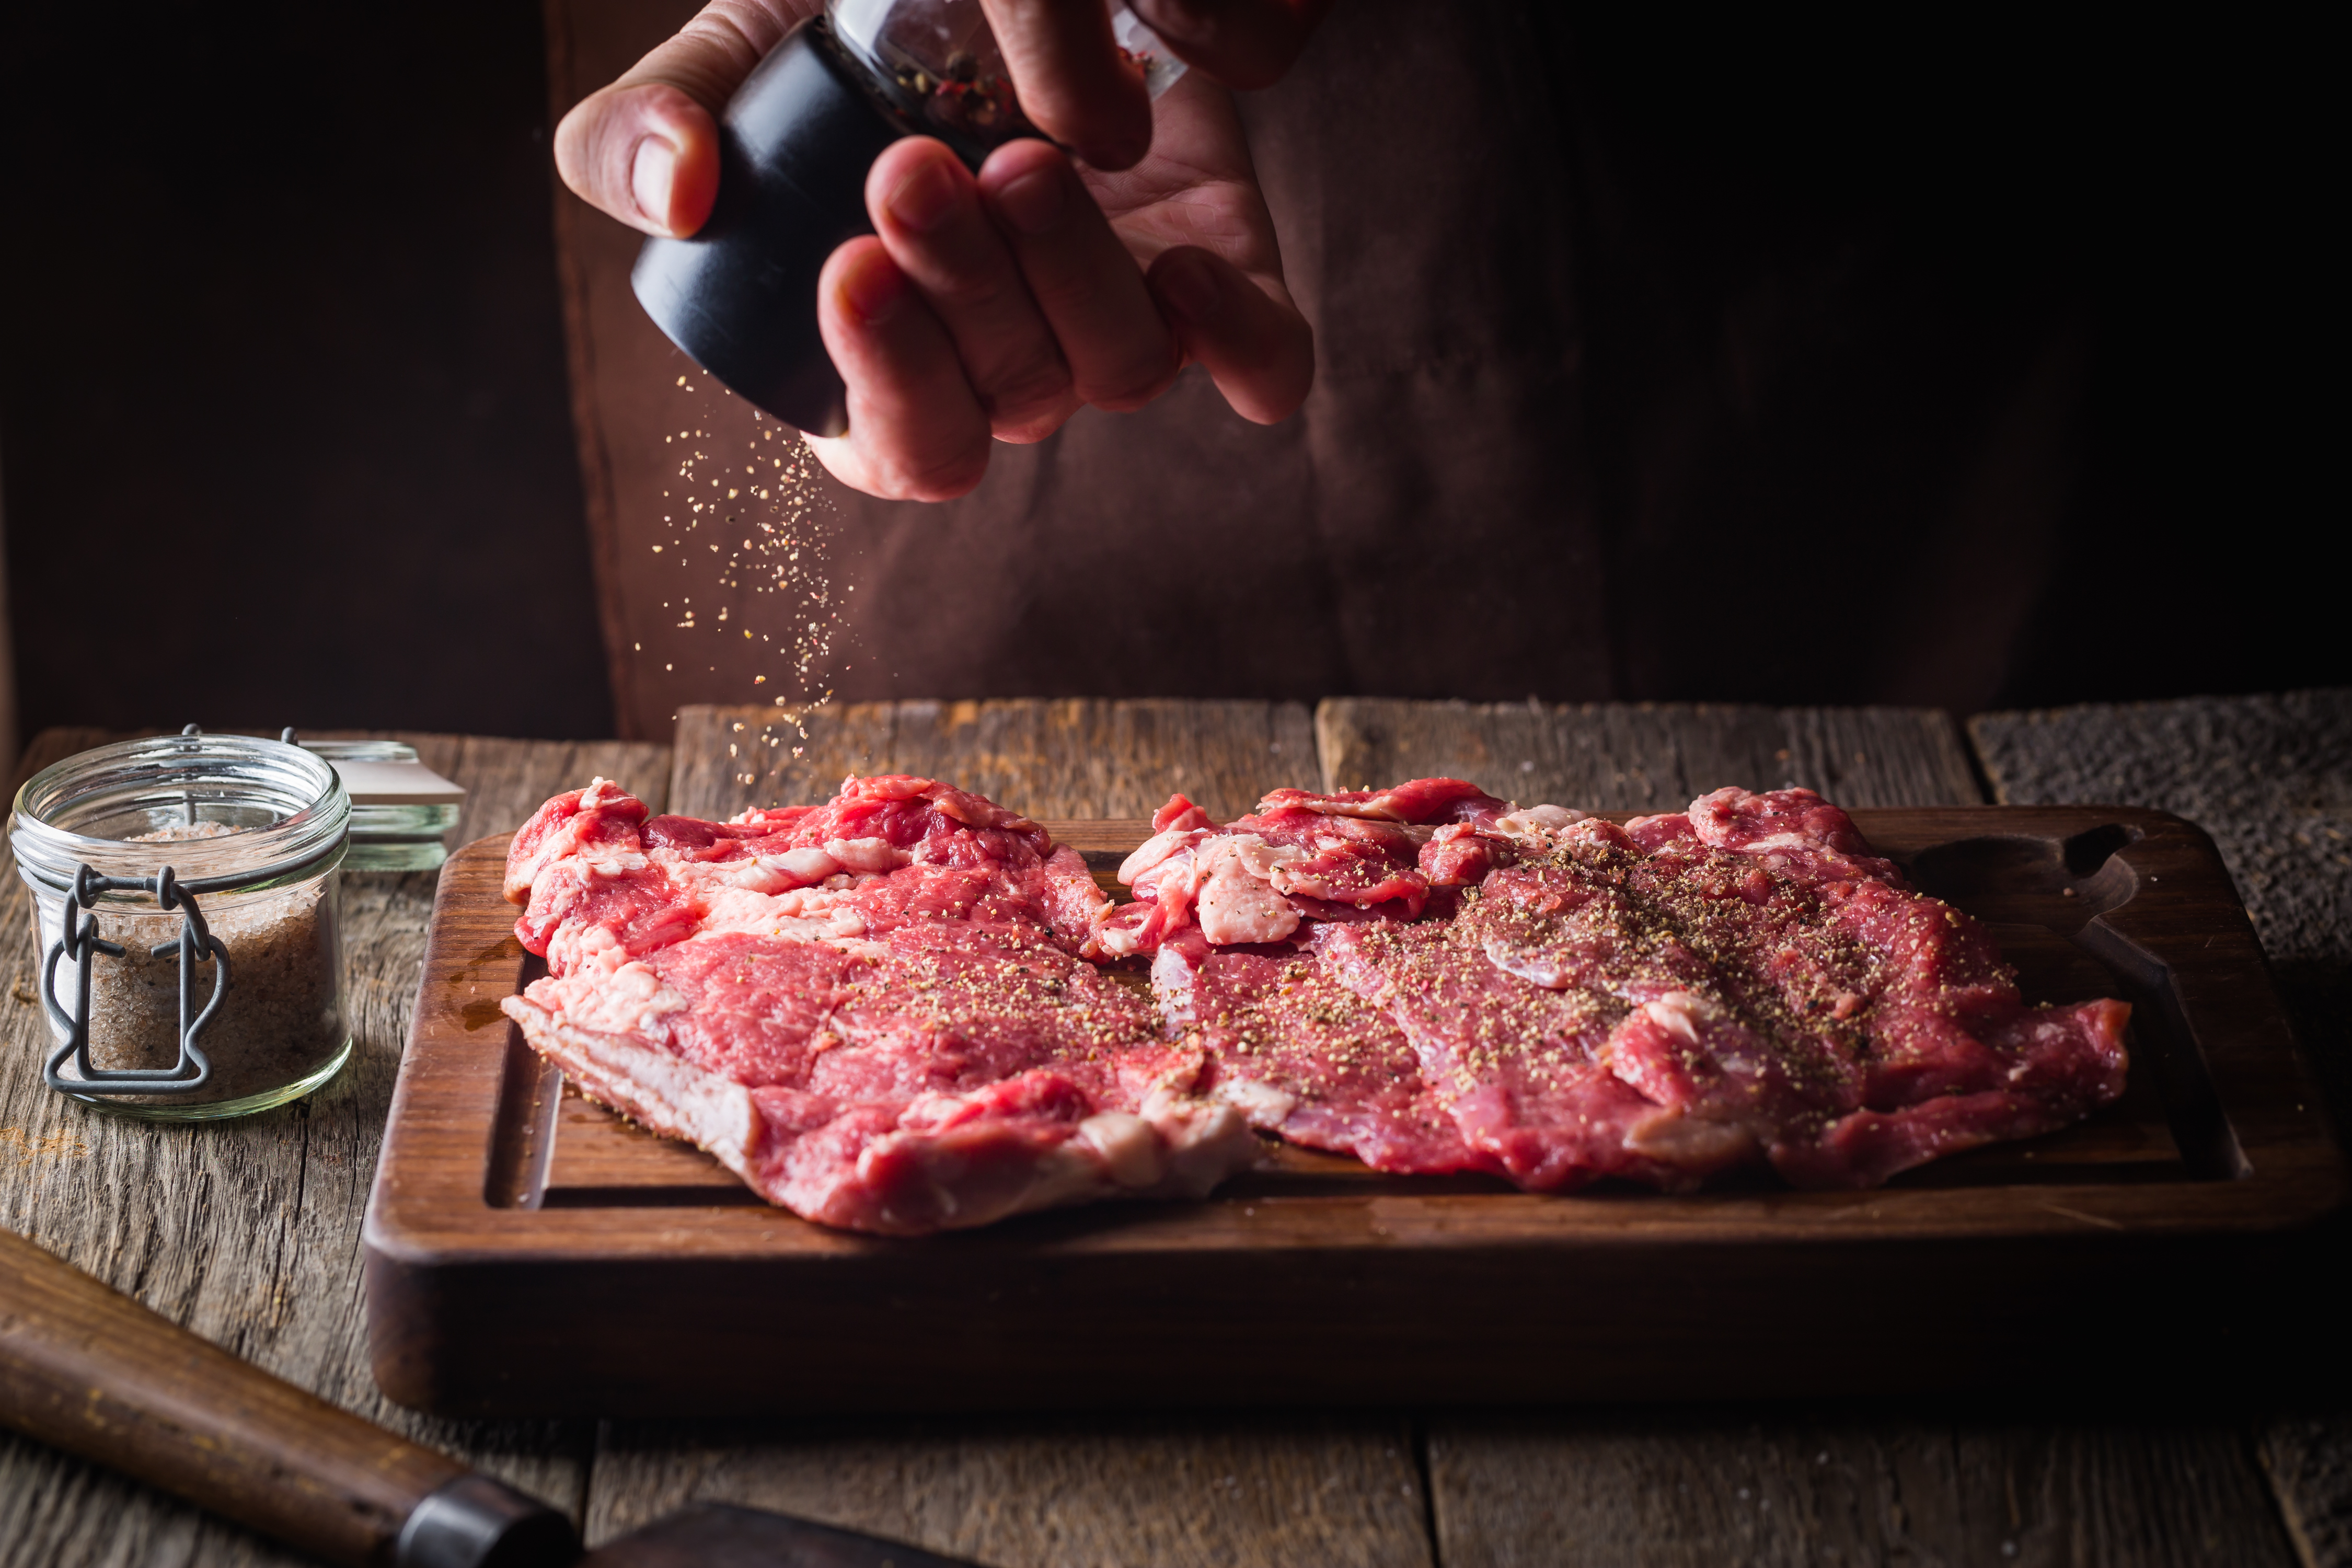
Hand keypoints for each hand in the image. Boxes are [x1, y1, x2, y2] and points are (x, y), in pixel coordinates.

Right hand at [553, 0, 1325, 497]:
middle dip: (963, 294)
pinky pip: (1261, 361)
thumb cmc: (848, 46)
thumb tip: (671, 194)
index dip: (883, 385)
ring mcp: (1115, 330)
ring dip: (1069, 279)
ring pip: (1118, 372)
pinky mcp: (1221, 280)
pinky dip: (1242, 340)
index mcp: (889, 371)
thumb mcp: (732, 65)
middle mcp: (1010, 374)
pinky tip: (1191, 266)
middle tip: (918, 173)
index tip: (849, 268)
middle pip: (1012, 400)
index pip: (901, 451)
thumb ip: (647, 127)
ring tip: (1025, 162)